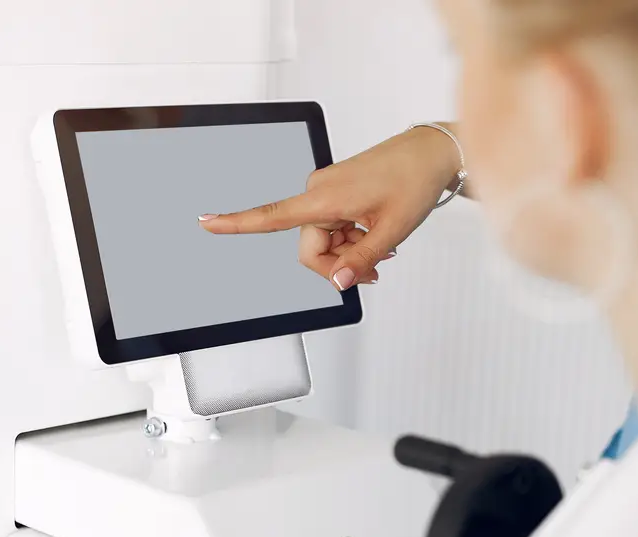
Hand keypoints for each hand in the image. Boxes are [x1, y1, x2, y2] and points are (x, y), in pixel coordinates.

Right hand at [198, 125, 462, 288]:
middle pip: (311, 248)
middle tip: (374, 268)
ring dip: (349, 251)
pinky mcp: (336, 191)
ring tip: (382, 247)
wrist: (431, 153)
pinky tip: (375, 235)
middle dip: (339, 263)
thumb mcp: (392, 230)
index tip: (207, 223)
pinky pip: (333, 226)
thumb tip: (339, 282)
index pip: (269, 217)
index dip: (235, 223)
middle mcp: (318, 192)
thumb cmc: (414, 179)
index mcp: (323, 198)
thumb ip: (362, 259)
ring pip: (324, 240)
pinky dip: (352, 238)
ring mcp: (326, 191)